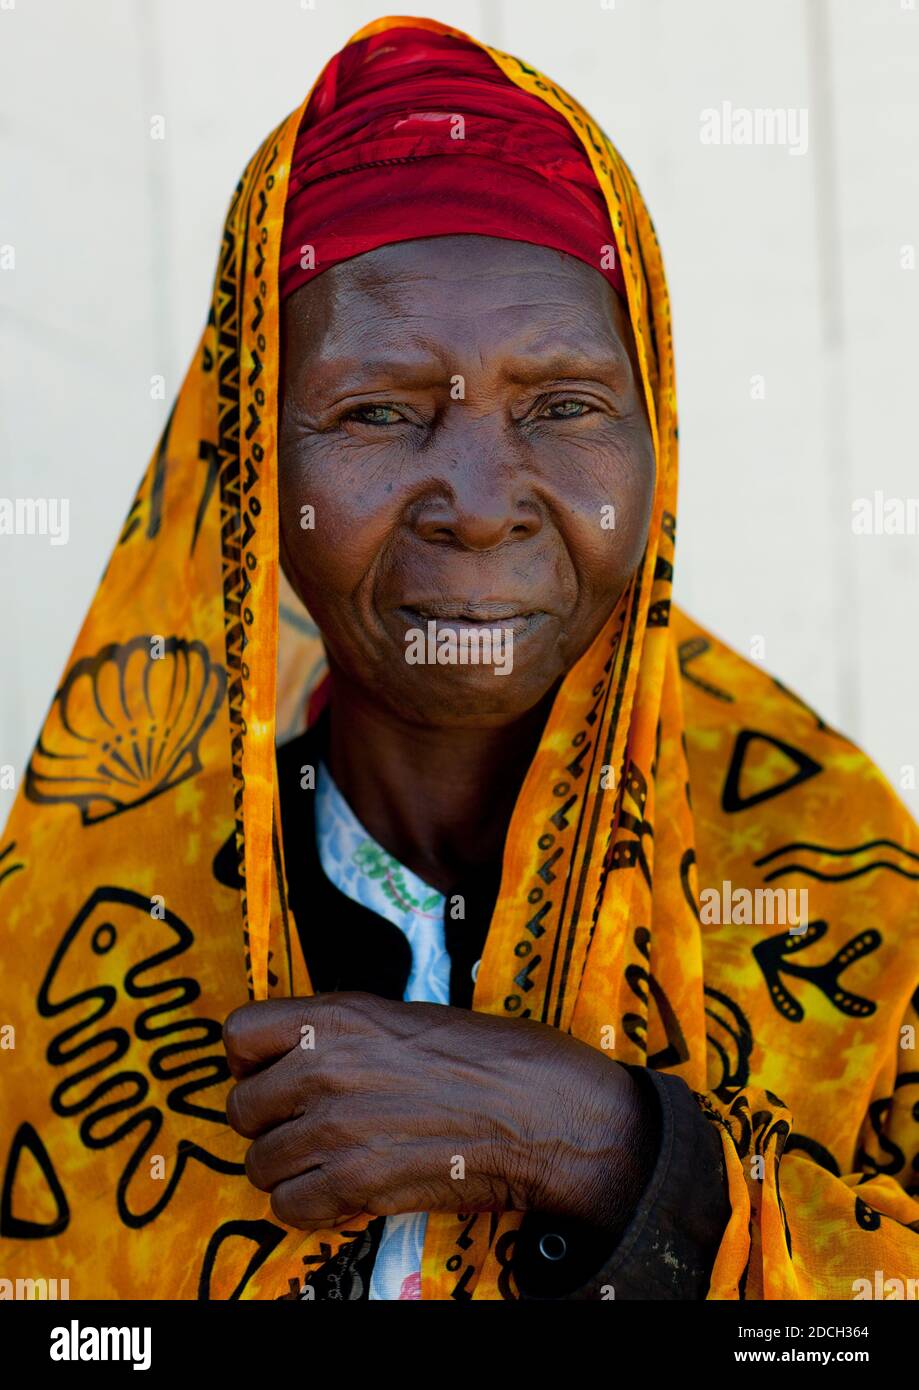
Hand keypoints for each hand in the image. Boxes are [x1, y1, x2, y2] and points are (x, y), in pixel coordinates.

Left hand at [223, 991, 657, 1233]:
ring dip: (291, 1172)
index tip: (274, 1075)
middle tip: (309, 1131)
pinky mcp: (356, 1181)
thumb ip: (346, 1035)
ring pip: (260, 1164)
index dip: (252, 1062)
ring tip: (332, 1165)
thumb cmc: (495, 1058)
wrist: (546, 1111)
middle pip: (240, 1109)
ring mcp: (336, 1125)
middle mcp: (325, 1065)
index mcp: (339, 1015)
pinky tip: (347, 1195)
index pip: (238, 1033)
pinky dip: (312, 1209)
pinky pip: (289, 1208)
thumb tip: (300, 1059)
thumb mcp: (408, 1017)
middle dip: (270, 1125)